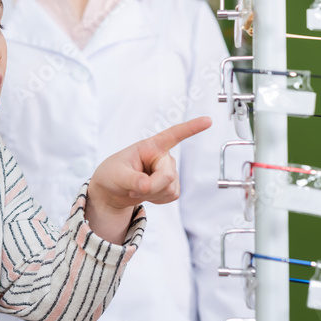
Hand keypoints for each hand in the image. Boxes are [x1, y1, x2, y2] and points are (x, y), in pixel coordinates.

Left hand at [86, 117, 210, 241]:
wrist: (112, 191)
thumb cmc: (112, 174)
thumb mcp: (117, 175)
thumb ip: (132, 180)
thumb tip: (146, 186)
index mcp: (150, 147)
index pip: (173, 135)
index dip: (191, 128)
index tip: (207, 120)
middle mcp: (162, 157)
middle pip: (168, 175)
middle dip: (152, 186)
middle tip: (133, 189)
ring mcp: (168, 172)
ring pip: (170, 189)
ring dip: (152, 194)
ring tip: (136, 189)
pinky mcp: (170, 186)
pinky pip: (171, 197)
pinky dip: (156, 200)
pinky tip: (146, 194)